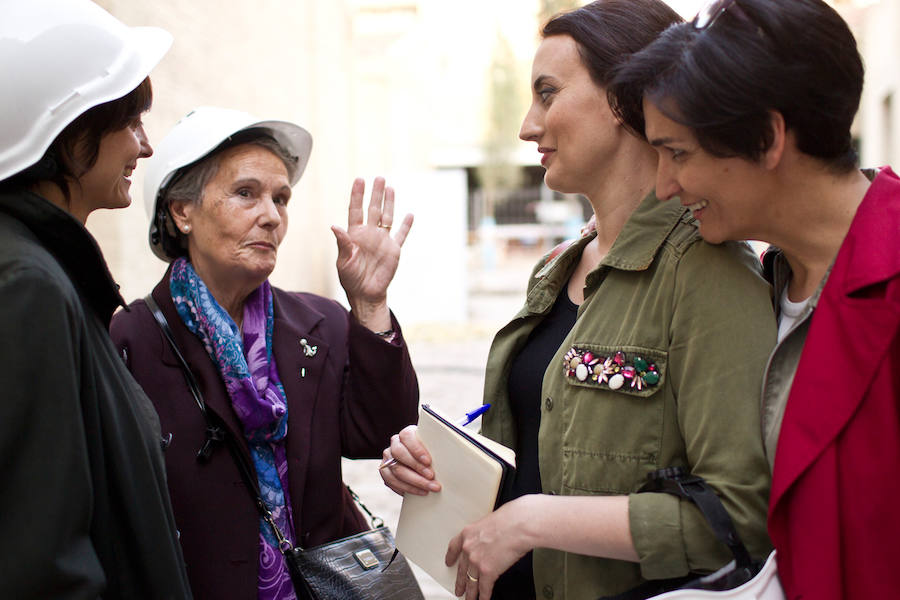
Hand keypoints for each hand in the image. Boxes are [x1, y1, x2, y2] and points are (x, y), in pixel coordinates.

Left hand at [332, 177, 413, 328]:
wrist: (365, 293)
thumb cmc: (350, 278)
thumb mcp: (344, 260)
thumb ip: (343, 243)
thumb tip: (334, 226)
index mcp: (355, 234)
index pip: (356, 210)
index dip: (357, 195)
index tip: (359, 180)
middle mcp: (369, 234)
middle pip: (373, 209)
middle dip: (376, 193)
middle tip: (379, 178)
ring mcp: (382, 240)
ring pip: (387, 217)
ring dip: (389, 203)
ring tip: (390, 188)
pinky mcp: (393, 250)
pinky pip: (401, 235)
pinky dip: (405, 226)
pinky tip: (409, 215)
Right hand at [378, 425, 440, 496]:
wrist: (421, 462)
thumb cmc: (431, 453)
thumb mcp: (434, 447)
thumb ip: (437, 448)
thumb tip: (450, 455)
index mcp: (407, 434)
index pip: (407, 436)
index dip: (416, 449)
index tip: (429, 461)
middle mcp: (395, 444)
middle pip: (399, 453)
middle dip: (416, 467)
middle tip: (431, 476)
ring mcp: (388, 458)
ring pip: (396, 470)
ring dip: (414, 481)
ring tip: (429, 488)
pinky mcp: (385, 472)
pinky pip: (392, 481)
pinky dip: (406, 488)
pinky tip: (419, 492)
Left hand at [445, 497, 534, 599]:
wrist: (519, 526)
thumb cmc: (510, 520)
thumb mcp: (489, 522)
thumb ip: (484, 533)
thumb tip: (488, 539)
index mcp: (468, 533)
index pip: (453, 548)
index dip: (451, 557)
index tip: (449, 562)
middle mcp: (469, 548)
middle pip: (461, 569)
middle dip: (460, 582)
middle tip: (459, 589)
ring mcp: (476, 561)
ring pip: (471, 582)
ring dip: (471, 593)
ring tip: (469, 598)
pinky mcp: (488, 571)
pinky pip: (484, 588)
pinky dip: (484, 596)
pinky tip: (483, 599)